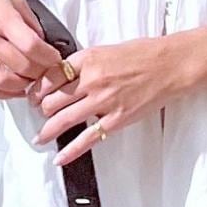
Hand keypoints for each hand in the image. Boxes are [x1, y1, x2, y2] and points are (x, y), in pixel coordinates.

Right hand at [0, 0, 71, 102]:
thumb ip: (29, 22)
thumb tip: (43, 43)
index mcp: (0, 18)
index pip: (32, 47)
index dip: (49, 57)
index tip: (55, 58)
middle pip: (21, 67)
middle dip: (40, 72)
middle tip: (47, 70)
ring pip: (3, 82)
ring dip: (22, 86)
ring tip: (30, 78)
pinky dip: (2, 92)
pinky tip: (11, 86)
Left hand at [32, 35, 191, 167]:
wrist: (172, 65)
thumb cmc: (145, 54)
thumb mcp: (108, 49)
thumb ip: (86, 62)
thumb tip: (66, 75)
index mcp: (88, 59)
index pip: (50, 76)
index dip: (38, 88)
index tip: (34, 94)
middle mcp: (92, 80)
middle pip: (52, 99)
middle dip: (40, 109)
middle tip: (38, 113)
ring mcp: (104, 101)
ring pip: (64, 119)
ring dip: (48, 130)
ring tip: (41, 136)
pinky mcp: (117, 119)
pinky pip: (88, 138)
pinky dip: (71, 150)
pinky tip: (60, 157)